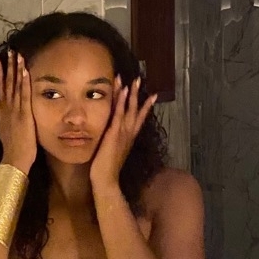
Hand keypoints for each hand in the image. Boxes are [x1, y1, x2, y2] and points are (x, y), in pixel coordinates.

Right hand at [0, 50, 37, 173]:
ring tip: (15, 55)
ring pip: (14, 85)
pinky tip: (24, 71)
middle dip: (5, 66)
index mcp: (2, 110)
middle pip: (5, 83)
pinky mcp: (24, 114)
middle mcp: (6, 107)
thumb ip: (0, 113)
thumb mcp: (2, 127)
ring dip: (15, 69)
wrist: (14, 158)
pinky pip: (24, 95)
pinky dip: (23, 82)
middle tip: (5, 51)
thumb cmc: (12, 146)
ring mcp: (15, 110)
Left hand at [90, 76, 156, 191]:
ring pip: (129, 109)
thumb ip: (115, 143)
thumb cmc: (107, 169)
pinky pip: (119, 114)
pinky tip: (123, 91)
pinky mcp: (114, 133)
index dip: (145, 107)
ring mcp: (123, 133)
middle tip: (140, 79)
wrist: (106, 180)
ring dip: (132, 93)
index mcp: (129, 138)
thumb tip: (114, 138)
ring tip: (134, 80)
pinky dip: (122, 102)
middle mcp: (129, 134)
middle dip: (139, 94)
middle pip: (136, 110)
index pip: (139, 119)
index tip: (152, 95)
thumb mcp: (113, 152)